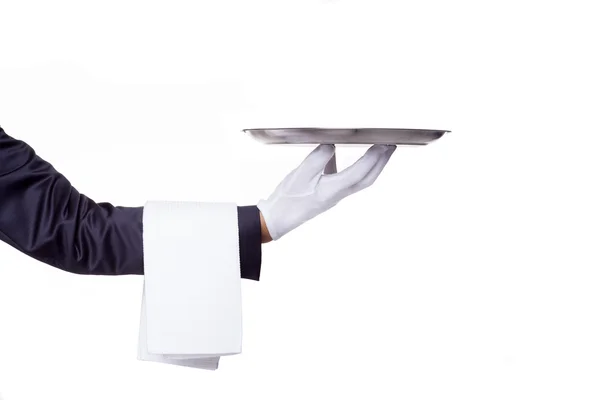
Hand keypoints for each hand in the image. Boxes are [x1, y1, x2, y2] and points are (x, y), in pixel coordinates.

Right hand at [258, 144, 395, 240]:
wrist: (275, 220)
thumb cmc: (286, 200)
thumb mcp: (300, 174)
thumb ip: (318, 158)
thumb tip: (332, 145)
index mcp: (333, 190)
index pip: (360, 173)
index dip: (374, 158)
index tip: (384, 144)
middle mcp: (337, 194)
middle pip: (366, 179)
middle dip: (381, 163)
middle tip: (390, 147)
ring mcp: (331, 195)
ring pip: (357, 180)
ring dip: (369, 165)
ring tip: (375, 150)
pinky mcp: (323, 193)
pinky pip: (340, 177)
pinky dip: (344, 165)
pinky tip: (334, 153)